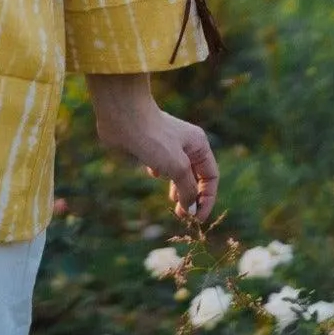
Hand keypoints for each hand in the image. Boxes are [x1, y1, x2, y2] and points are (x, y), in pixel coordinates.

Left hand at [88, 76, 218, 223]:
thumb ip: (187, 189)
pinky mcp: (150, 145)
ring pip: (178, 171)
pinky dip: (161, 173)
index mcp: (198, 145)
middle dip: (191, 196)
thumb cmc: (154, 138)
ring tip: (173, 203)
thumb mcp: (177, 167)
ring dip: (177, 188)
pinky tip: (154, 174)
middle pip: (195, 176)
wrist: (122, 116)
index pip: (210, 177)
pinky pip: (161, 164)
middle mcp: (185, 144)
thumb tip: (190, 208)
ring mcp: (167, 144)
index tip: (197, 218)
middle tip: (182, 215)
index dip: (207, 199)